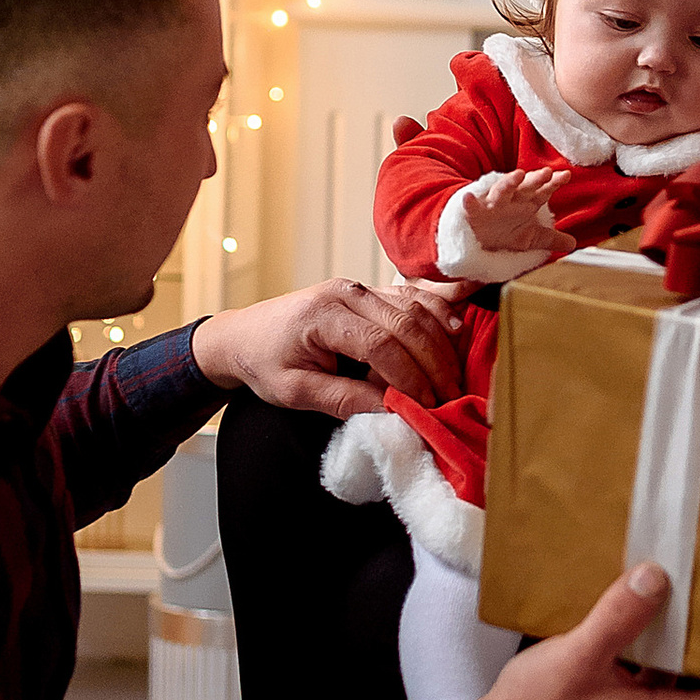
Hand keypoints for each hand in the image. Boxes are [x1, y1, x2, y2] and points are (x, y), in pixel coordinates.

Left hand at [192, 281, 464, 418]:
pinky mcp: (370, 291)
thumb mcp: (295, 392)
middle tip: (450, 398)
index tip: (425, 406)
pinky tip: (455, 337)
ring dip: (442, 343)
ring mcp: (360, 287)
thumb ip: (344, 400)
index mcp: (323, 314)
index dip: (409, 377)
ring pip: (416, 307)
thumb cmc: (264, 363)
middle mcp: (346, 292)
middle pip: (406, 323)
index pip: (381, 344)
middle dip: (434, 363)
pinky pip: (413, 298)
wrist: (243, 335)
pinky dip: (438, 316)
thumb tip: (394, 412)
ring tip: (454, 378)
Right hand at [460, 165, 573, 258]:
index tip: (566, 175)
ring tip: (518, 175)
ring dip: (509, 182)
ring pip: (502, 190)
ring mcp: (493, 204)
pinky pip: (471, 206)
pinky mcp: (474, 212)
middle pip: (526, 186)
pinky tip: (469, 198)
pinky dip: (469, 202)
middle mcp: (511, 199)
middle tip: (547, 172)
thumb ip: (551, 239)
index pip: (542, 190)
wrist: (479, 238)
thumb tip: (573, 244)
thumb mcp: (531, 238)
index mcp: (526, 202)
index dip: (554, 182)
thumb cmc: (504, 232)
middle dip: (536, 179)